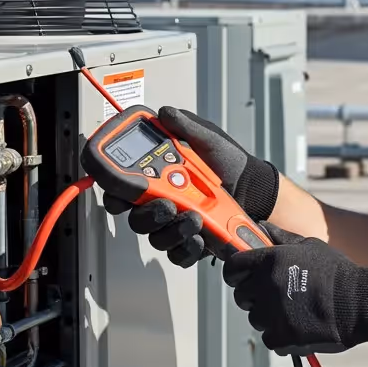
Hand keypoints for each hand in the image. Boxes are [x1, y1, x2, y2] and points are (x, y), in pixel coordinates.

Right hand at [101, 106, 280, 267]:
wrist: (252, 186)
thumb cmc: (228, 162)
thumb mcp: (207, 139)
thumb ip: (184, 126)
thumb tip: (165, 112)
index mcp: (156, 177)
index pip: (122, 189)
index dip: (115, 194)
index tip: (121, 197)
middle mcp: (159, 202)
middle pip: (136, 218)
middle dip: (149, 214)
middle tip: (166, 205)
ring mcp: (173, 223)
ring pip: (156, 237)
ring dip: (172, 230)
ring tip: (193, 218)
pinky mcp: (189, 240)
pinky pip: (179, 253)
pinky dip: (188, 248)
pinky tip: (199, 236)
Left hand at [222, 222, 367, 356]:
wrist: (359, 303)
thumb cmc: (337, 273)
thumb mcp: (309, 246)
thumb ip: (281, 238)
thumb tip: (262, 227)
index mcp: (269, 261)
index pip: (232, 268)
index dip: (235, 273)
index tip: (242, 277)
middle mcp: (266, 285)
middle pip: (241, 296)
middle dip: (254, 296)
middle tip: (274, 296)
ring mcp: (272, 313)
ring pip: (256, 318)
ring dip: (269, 317)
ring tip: (294, 310)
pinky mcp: (282, 336)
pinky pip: (270, 339)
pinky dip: (281, 336)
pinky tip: (299, 326)